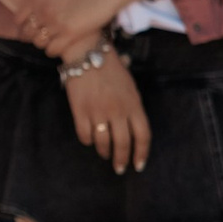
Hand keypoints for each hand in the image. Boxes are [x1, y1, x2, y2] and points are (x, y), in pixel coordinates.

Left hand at [9, 0, 144, 59]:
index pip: (18, 19)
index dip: (23, 25)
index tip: (31, 27)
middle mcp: (43, 10)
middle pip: (26, 33)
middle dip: (32, 36)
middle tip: (41, 36)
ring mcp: (56, 23)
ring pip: (38, 43)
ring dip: (43, 44)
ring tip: (51, 40)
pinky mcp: (70, 34)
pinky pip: (52, 50)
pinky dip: (53, 50)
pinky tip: (60, 45)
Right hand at [64, 46, 151, 173]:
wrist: (87, 54)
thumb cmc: (111, 69)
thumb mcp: (131, 88)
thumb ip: (133, 108)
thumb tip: (131, 130)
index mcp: (134, 105)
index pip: (142, 136)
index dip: (141, 153)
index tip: (138, 165)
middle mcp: (118, 111)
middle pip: (123, 144)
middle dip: (121, 160)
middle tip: (119, 168)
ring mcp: (98, 112)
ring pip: (103, 142)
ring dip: (104, 152)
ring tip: (104, 154)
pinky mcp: (80, 111)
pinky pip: (84, 135)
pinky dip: (87, 141)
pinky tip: (89, 140)